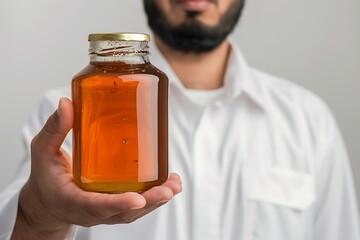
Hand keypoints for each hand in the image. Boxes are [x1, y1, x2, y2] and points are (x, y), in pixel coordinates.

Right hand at [11, 97, 181, 239]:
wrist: (47, 202)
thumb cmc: (45, 177)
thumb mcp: (42, 152)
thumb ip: (55, 129)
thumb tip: (67, 103)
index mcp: (71, 199)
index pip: (94, 206)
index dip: (116, 203)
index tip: (137, 199)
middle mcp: (91, 211)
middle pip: (123, 212)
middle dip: (148, 202)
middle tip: (168, 189)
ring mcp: (105, 212)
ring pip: (133, 212)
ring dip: (156, 200)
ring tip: (175, 185)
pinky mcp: (114, 207)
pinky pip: (135, 207)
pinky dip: (153, 198)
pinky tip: (169, 183)